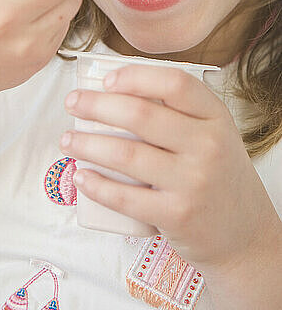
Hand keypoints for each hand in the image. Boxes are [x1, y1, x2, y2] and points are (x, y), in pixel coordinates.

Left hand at [59, 64, 280, 270]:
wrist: (244, 234)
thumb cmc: (217, 174)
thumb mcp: (212, 134)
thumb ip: (178, 112)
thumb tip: (116, 90)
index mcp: (215, 117)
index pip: (175, 83)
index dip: (136, 77)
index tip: (106, 80)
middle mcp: (207, 146)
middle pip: (141, 114)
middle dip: (96, 105)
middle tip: (72, 103)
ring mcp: (193, 182)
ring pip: (126, 155)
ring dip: (87, 144)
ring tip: (67, 140)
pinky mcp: (177, 215)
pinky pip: (125, 198)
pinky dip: (96, 186)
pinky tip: (81, 176)